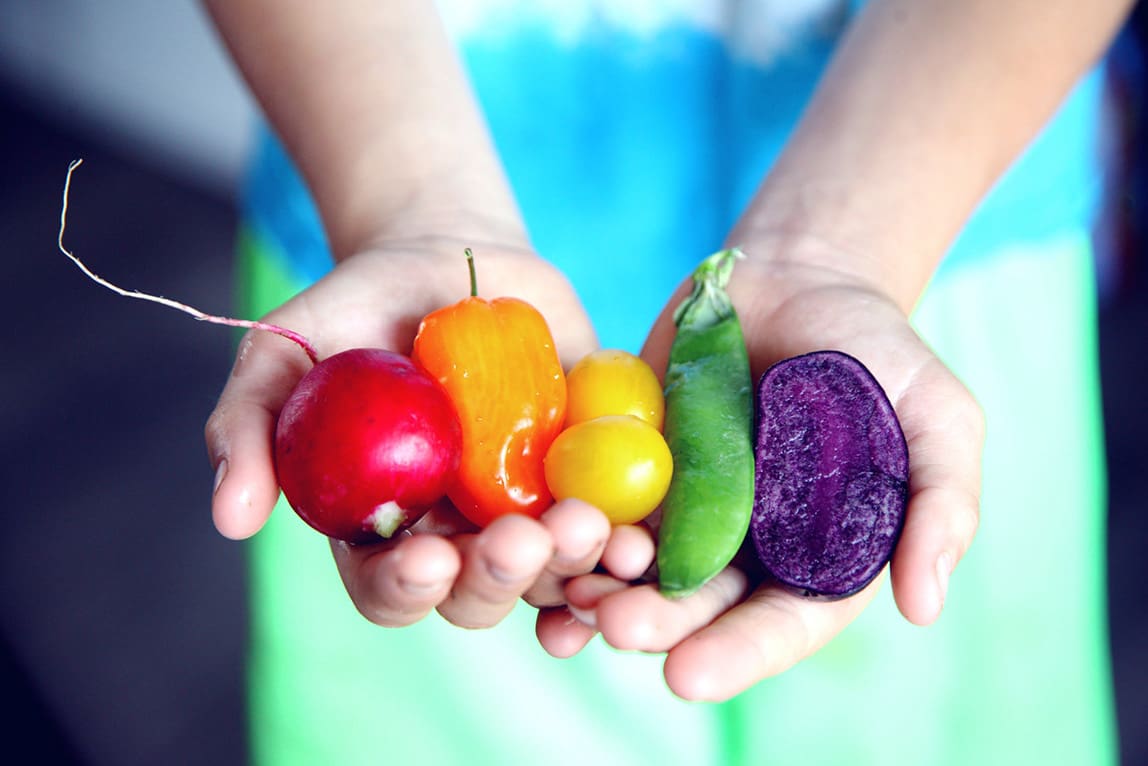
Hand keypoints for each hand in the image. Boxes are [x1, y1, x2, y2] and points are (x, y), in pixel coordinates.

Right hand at [204, 237, 609, 628]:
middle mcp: (457, 533)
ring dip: (574, 566)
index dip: (406, 588)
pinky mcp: (587, 476)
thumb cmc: (358, 306)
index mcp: (382, 525)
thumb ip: (250, 425)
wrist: (452, 257)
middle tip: (522, 539)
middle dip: (501, 578)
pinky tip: (641, 543)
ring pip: (554, 573)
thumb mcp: (287, 350)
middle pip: (479, 594)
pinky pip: (614, 528)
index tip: (429, 556)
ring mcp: (527, 508)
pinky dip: (628, 546)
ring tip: (589, 526)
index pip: (389, 587)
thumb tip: (231, 519)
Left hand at [537, 244, 983, 699]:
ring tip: (568, 596)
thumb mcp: (936, 415)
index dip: (737, 654)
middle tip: (614, 626)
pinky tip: (536, 541)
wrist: (799, 278)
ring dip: (599, 587)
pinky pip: (596, 503)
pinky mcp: (632, 461)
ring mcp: (682, 503)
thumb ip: (940, 502)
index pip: (779, 623)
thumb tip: (923, 606)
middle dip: (655, 623)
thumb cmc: (877, 352)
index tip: (688, 677)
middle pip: (695, 604)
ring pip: (635, 566)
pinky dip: (568, 527)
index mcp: (814, 555)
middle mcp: (743, 545)